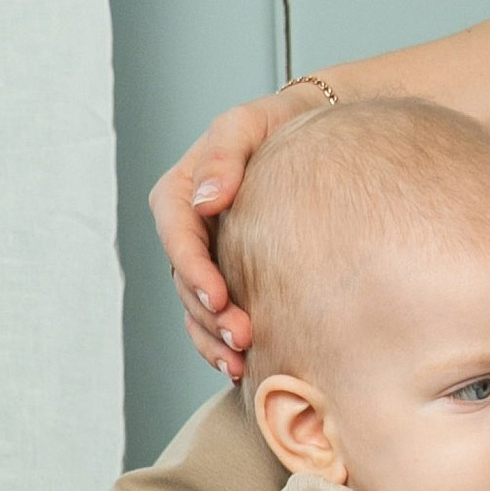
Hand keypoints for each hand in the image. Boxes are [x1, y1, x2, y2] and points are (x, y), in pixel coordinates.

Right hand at [151, 86, 321, 383]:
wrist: (312, 134)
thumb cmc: (276, 123)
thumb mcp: (247, 124)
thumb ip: (223, 156)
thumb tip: (204, 200)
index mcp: (179, 193)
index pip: (176, 235)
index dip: (193, 269)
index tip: (219, 295)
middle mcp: (188, 230)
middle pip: (185, 280)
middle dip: (209, 314)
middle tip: (242, 338)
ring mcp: (206, 257)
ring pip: (196, 307)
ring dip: (213, 338)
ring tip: (240, 362)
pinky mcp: (228, 277)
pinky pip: (213, 317)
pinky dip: (221, 344)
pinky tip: (242, 367)